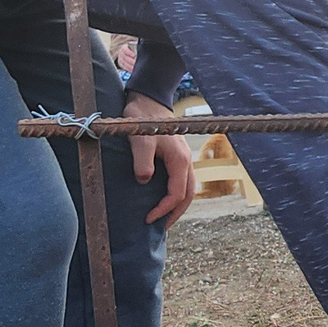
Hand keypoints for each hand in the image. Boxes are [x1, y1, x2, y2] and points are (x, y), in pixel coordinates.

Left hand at [122, 93, 194, 223]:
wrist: (149, 99)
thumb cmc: (143, 119)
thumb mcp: (139, 140)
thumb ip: (142, 162)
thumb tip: (144, 180)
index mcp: (180, 160)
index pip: (176, 194)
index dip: (164, 209)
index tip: (148, 218)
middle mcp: (186, 161)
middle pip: (188, 195)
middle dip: (175, 213)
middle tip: (160, 226)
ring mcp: (183, 158)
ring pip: (188, 188)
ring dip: (178, 205)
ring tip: (164, 216)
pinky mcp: (177, 155)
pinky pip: (182, 180)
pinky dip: (176, 193)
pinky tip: (164, 197)